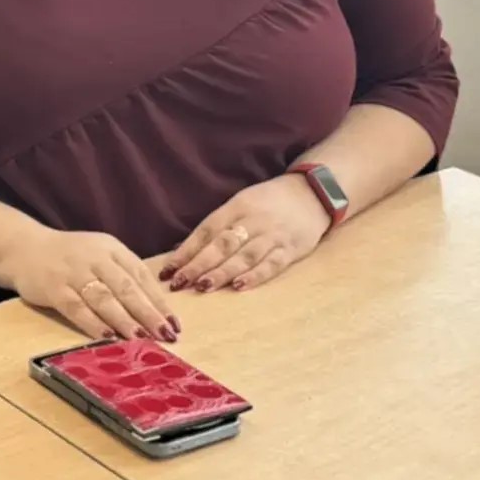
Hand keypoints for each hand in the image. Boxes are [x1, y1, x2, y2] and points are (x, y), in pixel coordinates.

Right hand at [7, 229, 180, 341]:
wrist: (24, 247)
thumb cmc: (70, 257)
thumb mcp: (100, 255)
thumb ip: (124, 275)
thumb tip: (156, 307)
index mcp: (111, 249)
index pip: (141, 275)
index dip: (158, 301)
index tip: (174, 323)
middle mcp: (95, 258)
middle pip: (126, 288)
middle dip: (148, 313)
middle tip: (165, 334)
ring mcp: (73, 273)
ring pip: (104, 298)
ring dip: (125, 320)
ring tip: (142, 339)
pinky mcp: (54, 288)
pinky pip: (76, 307)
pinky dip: (93, 323)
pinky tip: (108, 336)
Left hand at [163, 177, 331, 295]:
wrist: (312, 193)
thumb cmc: (268, 202)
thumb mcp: (241, 204)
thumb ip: (217, 227)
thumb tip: (184, 251)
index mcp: (237, 206)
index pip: (207, 230)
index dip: (187, 250)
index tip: (168, 270)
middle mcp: (253, 220)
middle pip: (223, 244)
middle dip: (199, 264)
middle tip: (179, 283)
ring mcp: (273, 235)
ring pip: (245, 255)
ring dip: (223, 272)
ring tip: (203, 286)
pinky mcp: (291, 249)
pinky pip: (272, 264)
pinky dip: (255, 276)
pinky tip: (239, 286)